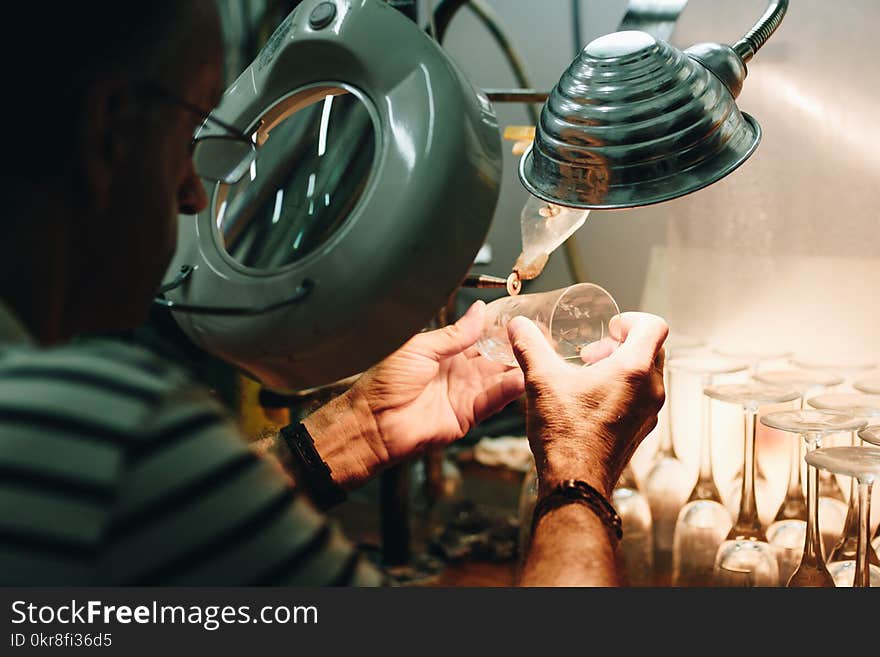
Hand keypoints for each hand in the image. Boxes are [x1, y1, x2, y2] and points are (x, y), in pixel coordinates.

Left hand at [347, 300, 524, 467]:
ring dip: (517, 368)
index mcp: (444, 353)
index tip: (521, 319)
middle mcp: (458, 373)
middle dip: (515, 348)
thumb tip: (478, 312)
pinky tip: (522, 378)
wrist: (372, 422)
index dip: (500, 330)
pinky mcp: (467, 415)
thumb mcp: (420, 347)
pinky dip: (508, 390)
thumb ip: (454, 334)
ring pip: (499, 378)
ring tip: (537, 354)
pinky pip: (493, 401)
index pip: (480, 338)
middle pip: (495, 358)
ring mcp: (464, 394)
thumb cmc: (382, 384)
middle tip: (539, 336)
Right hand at [507, 311, 666, 497]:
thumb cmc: (567, 435)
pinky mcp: (641, 430)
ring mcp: (649, 413)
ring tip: (588, 376)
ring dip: (621, 367)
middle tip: (592, 353)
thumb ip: (530, 346)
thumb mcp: (541, 380)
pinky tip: (589, 400)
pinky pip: (640, 398)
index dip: (631, 319)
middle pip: (651, 349)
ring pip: (647, 375)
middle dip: (621, 344)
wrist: (576, 481)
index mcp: (634, 370)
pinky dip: (622, 390)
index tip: (609, 328)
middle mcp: (650, 390)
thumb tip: (520, 326)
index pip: (654, 326)